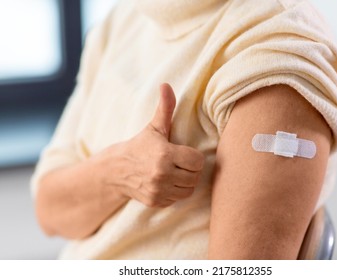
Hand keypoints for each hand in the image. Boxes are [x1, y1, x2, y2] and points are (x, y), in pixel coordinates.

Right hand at [96, 83, 204, 206]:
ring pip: (189, 190)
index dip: (194, 157)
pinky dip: (175, 192)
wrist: (116, 170)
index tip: (185, 153)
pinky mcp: (156, 202)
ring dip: (185, 182)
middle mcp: (162, 175)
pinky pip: (177, 199)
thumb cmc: (140, 146)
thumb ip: (165, 108)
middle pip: (195, 176)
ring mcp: (158, 190)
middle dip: (191, 170)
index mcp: (165, 155)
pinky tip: (167, 182)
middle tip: (181, 163)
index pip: (198, 161)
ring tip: (175, 172)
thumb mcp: (154, 127)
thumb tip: (166, 85)